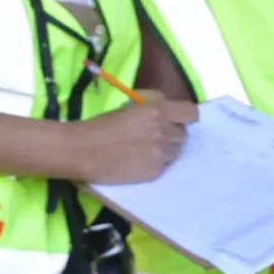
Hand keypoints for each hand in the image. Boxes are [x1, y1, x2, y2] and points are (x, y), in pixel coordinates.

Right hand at [69, 96, 196, 183]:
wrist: (83, 151)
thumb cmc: (101, 124)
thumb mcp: (129, 104)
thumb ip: (152, 101)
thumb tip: (166, 104)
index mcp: (157, 111)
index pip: (191, 113)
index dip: (185, 117)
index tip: (177, 120)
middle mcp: (164, 132)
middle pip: (183, 134)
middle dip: (171, 134)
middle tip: (153, 135)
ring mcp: (160, 154)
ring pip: (175, 151)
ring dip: (165, 149)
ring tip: (144, 149)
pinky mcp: (155, 172)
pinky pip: (164, 166)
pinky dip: (155, 163)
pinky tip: (138, 160)